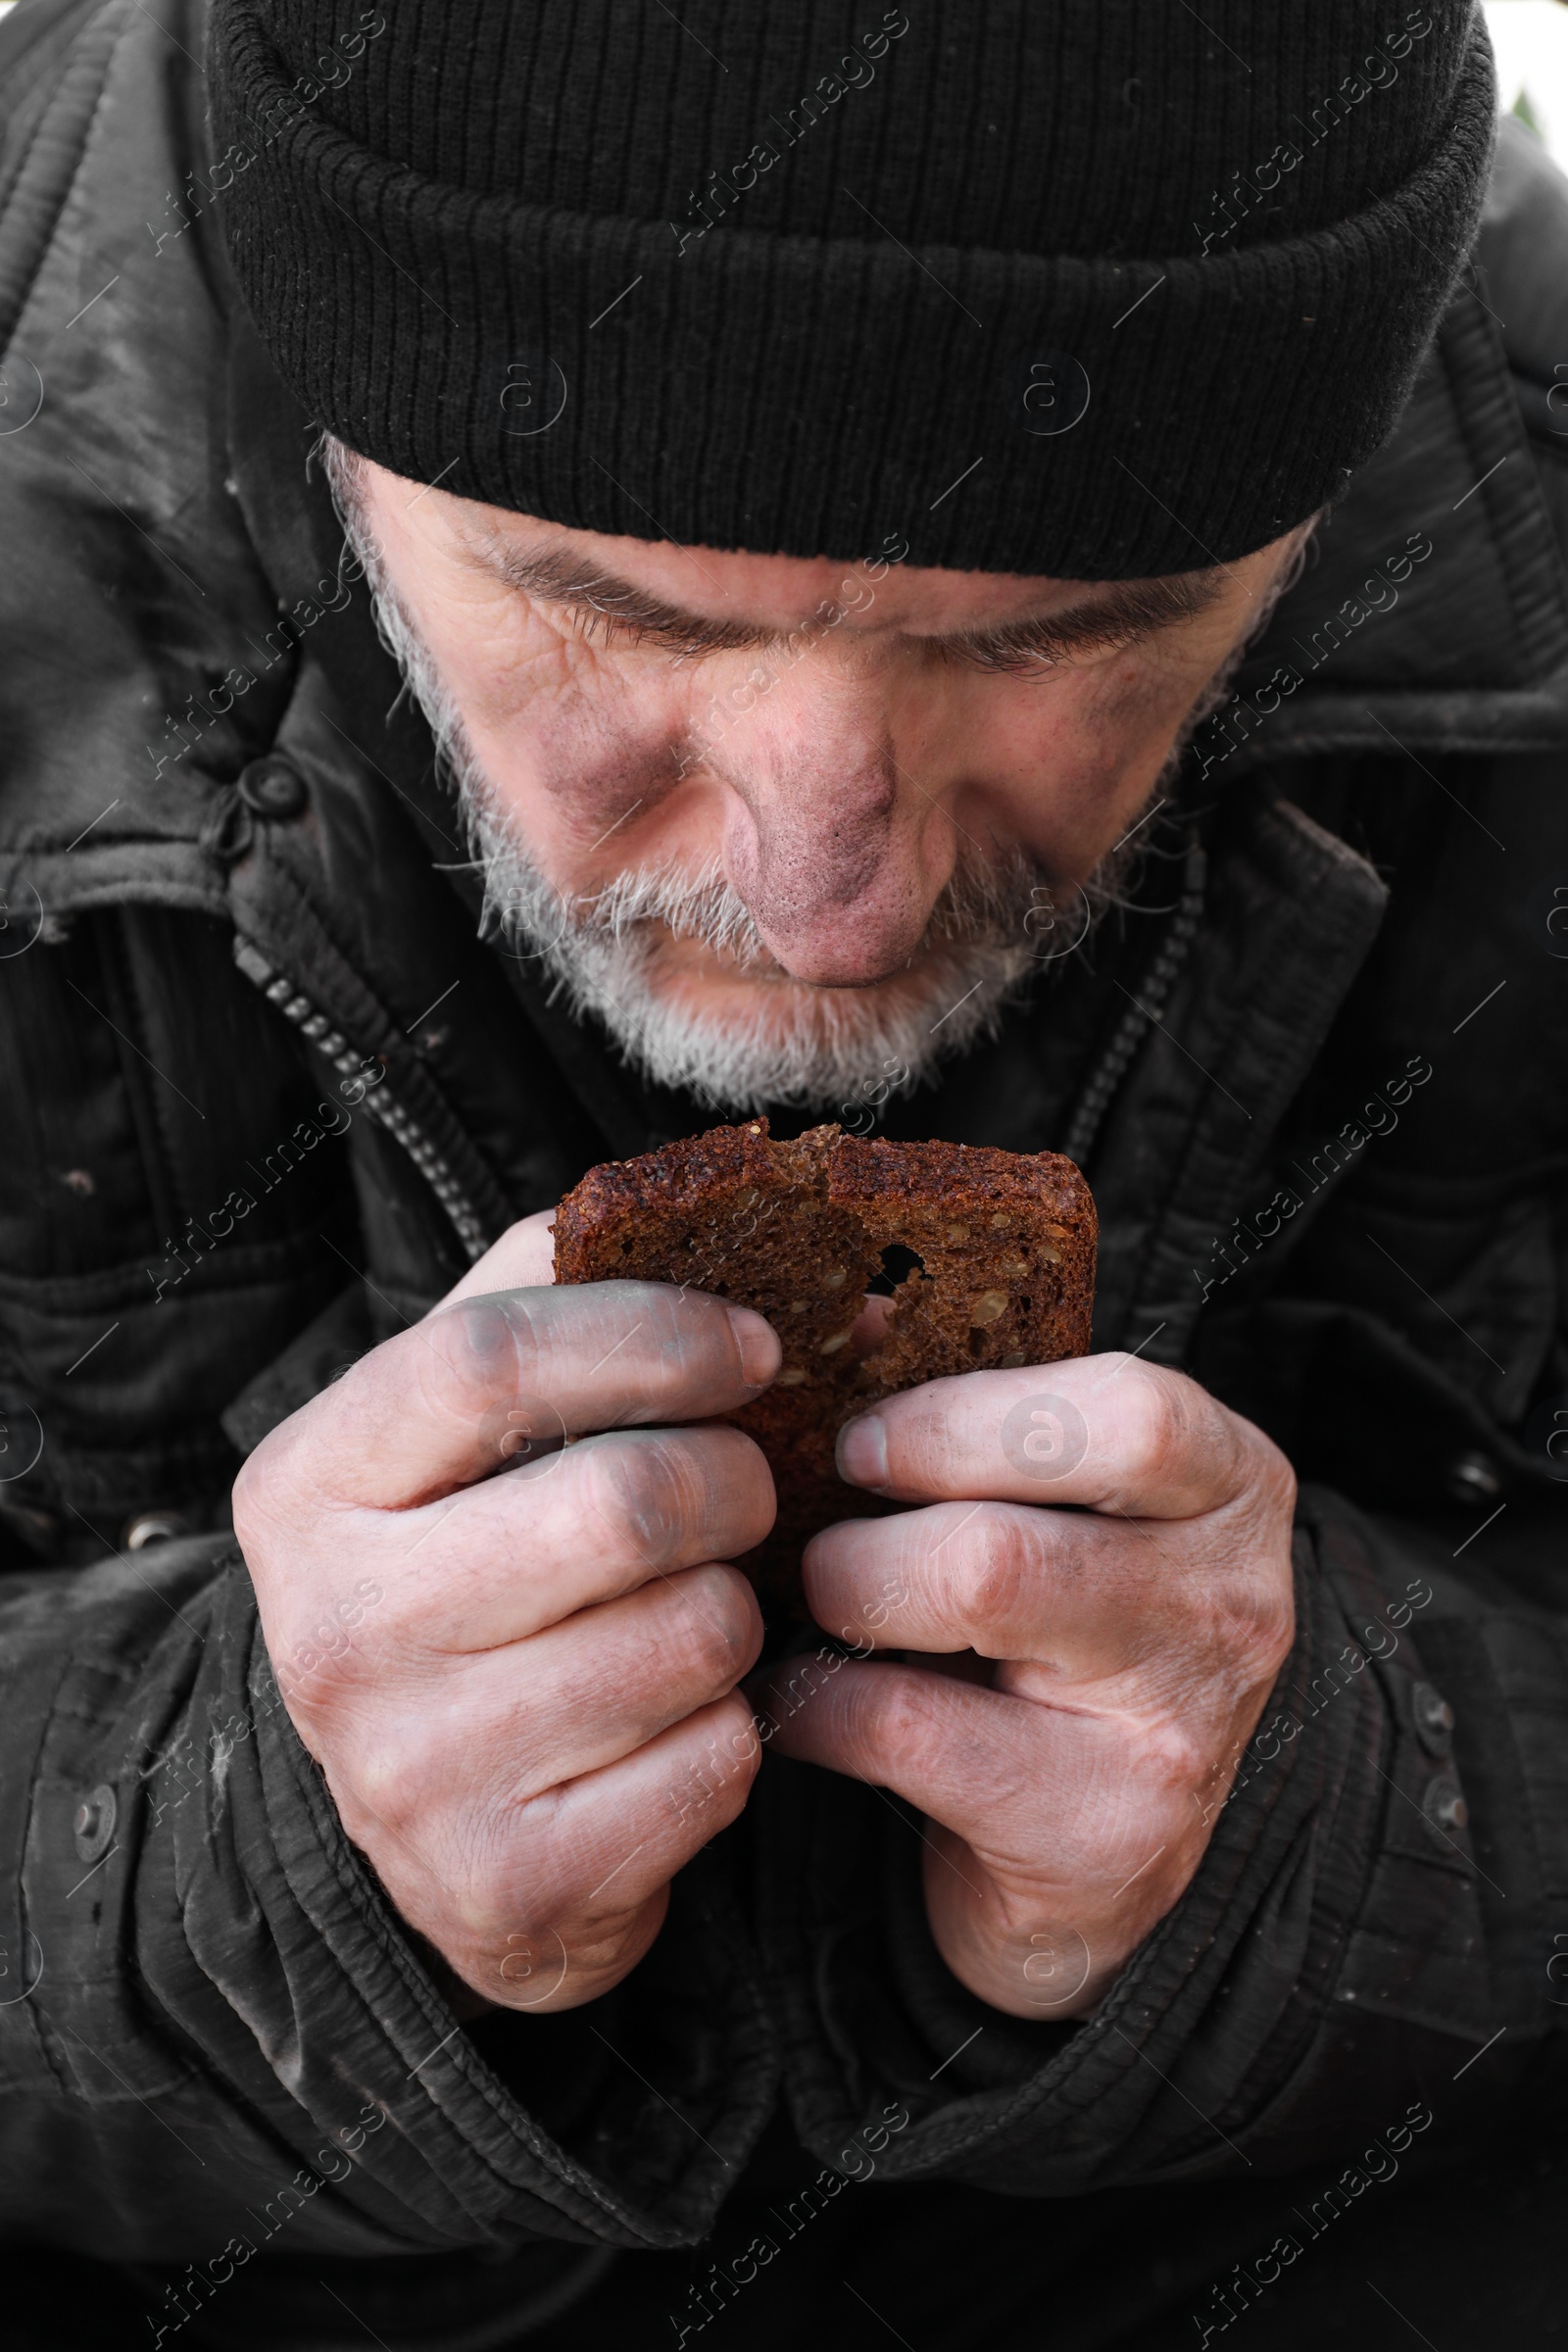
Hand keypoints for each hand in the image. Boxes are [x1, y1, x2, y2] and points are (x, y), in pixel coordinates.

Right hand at [233, 1212, 778, 2011]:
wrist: (427, 1825)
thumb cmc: (475, 1576)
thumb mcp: (470, 1438)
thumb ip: (573, 1311)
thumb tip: (813, 1273)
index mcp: (311, 1483)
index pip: (488, 1357)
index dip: (653, 1333)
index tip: (753, 1345)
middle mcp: (334, 1629)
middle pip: (621, 1502)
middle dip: (735, 1481)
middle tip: (750, 1488)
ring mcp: (411, 1770)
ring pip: (693, 1636)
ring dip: (738, 1614)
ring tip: (695, 1615)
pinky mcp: (506, 1880)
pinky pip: (714, 1764)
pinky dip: (735, 1732)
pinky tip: (677, 1724)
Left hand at [751, 1357, 1294, 2017]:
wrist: (1106, 1869)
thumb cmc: (1061, 1644)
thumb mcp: (1062, 1514)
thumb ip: (984, 1419)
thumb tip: (848, 1316)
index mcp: (1234, 1482)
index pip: (1127, 1410)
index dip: (961, 1417)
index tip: (866, 1444)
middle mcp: (1234, 1598)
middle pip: (1015, 1520)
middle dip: (877, 1525)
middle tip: (829, 1547)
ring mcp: (1181, 1722)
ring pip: (973, 1595)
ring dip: (847, 1600)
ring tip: (825, 1614)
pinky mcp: (1105, 1831)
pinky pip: (905, 1728)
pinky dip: (815, 1708)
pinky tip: (805, 1707)